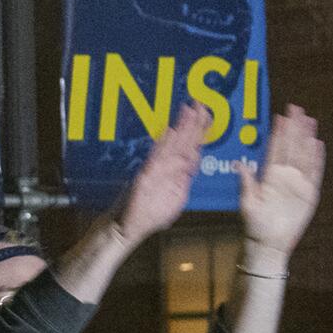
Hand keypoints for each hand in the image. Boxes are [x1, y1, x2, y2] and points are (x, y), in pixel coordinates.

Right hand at [114, 101, 209, 244]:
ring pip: (171, 146)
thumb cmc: (148, 217)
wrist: (127, 228)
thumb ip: (182, 183)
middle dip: (194, 123)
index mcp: (175, 175)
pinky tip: (169, 131)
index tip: (206, 115)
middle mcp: (166, 169)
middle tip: (200, 104)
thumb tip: (191, 167)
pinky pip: (156, 159)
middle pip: (183, 143)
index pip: (191, 149)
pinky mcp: (144, 178)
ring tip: (188, 110)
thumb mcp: (174, 201)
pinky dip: (163, 145)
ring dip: (181, 128)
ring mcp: (155, 172)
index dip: (199, 132)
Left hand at [238, 105, 325, 260]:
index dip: (278, 133)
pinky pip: (314, 173)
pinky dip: (316, 159)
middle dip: (294, 128)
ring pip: (304, 155)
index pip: (275, 149)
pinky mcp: (309, 193)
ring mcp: (298, 183)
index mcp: (270, 176)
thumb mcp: (247, 202)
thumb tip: (237, 163)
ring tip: (309, 120)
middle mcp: (285, 176)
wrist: (268, 244)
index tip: (280, 116)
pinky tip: (317, 144)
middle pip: (291, 147)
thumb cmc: (254, 225)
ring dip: (306, 138)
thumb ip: (246, 182)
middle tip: (296, 108)